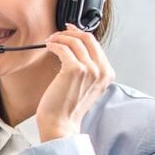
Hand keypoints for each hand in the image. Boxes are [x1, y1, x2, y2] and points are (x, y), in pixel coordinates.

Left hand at [37, 24, 114, 141]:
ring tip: (50, 41)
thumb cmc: (67, 107)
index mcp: (106, 74)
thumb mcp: (86, 86)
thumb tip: (76, 48)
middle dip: (71, 32)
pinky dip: (54, 44)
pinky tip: (48, 46)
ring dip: (60, 37)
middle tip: (57, 34)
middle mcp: (101, 70)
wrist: (60, 124)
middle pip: (88, 38)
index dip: (80, 34)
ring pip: (75, 41)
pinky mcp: (74, 70)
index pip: (96, 45)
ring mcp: (89, 69)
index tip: (69, 31)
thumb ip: (88, 69)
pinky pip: (63, 48)